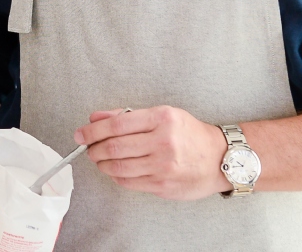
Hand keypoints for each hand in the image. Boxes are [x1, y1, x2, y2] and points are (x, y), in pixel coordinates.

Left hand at [75, 106, 231, 200]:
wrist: (220, 158)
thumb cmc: (189, 133)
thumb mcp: (162, 114)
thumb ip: (127, 116)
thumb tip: (95, 118)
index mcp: (161, 118)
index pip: (116, 124)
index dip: (93, 130)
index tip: (81, 134)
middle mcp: (163, 142)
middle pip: (114, 147)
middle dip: (94, 149)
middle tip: (88, 148)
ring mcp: (163, 166)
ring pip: (118, 167)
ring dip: (102, 164)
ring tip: (99, 159)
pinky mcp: (163, 186)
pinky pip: (129, 182)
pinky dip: (116, 176)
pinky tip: (116, 170)